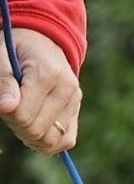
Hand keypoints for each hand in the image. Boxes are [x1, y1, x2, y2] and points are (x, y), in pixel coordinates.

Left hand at [0, 27, 81, 153]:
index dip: (8, 115)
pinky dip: (49, 142)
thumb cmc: (17, 47)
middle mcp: (67, 90)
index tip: (4, 102)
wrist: (43, 40)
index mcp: (47, 74)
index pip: (24, 116)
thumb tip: (6, 108)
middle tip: (11, 110)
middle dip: (18, 126)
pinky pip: (66, 141)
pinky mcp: (77, 112)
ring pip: (51, 141)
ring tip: (23, 119)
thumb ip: (3, 80)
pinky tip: (36, 130)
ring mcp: (75, 102)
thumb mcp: (2, 55)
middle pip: (37, 131)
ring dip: (31, 137)